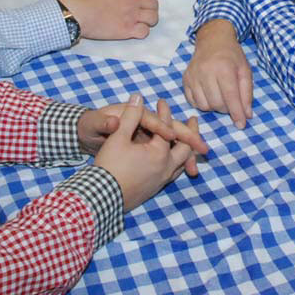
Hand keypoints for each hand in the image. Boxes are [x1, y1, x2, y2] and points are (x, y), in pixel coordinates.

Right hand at [60, 0, 158, 39]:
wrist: (77, 12)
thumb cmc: (81, 0)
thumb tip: (112, 0)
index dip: (131, 1)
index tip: (122, 7)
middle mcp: (132, 0)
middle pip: (153, 4)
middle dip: (149, 10)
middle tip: (140, 15)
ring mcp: (131, 15)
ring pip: (153, 18)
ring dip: (148, 22)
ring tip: (139, 25)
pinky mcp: (128, 29)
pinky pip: (145, 32)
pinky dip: (141, 33)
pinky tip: (133, 33)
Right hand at [94, 95, 203, 210]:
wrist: (102, 197)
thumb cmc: (109, 166)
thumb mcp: (118, 137)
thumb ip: (130, 116)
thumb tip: (138, 97)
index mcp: (159, 153)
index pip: (168, 128)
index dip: (165, 112)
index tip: (162, 102)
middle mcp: (165, 168)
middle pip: (185, 148)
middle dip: (190, 132)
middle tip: (193, 121)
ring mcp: (161, 180)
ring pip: (181, 163)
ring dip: (186, 149)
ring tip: (188, 140)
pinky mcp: (154, 189)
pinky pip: (173, 173)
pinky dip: (178, 161)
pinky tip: (171, 159)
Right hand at [183, 20, 253, 127]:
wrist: (212, 40)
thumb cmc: (232, 56)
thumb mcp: (245, 71)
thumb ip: (247, 93)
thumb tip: (246, 115)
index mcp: (224, 68)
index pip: (230, 96)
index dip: (236, 113)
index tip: (241, 125)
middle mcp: (206, 71)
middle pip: (216, 104)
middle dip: (226, 108)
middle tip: (231, 101)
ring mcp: (193, 75)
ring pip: (204, 105)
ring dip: (214, 106)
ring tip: (220, 95)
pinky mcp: (185, 79)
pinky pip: (193, 102)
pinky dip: (202, 103)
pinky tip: (209, 94)